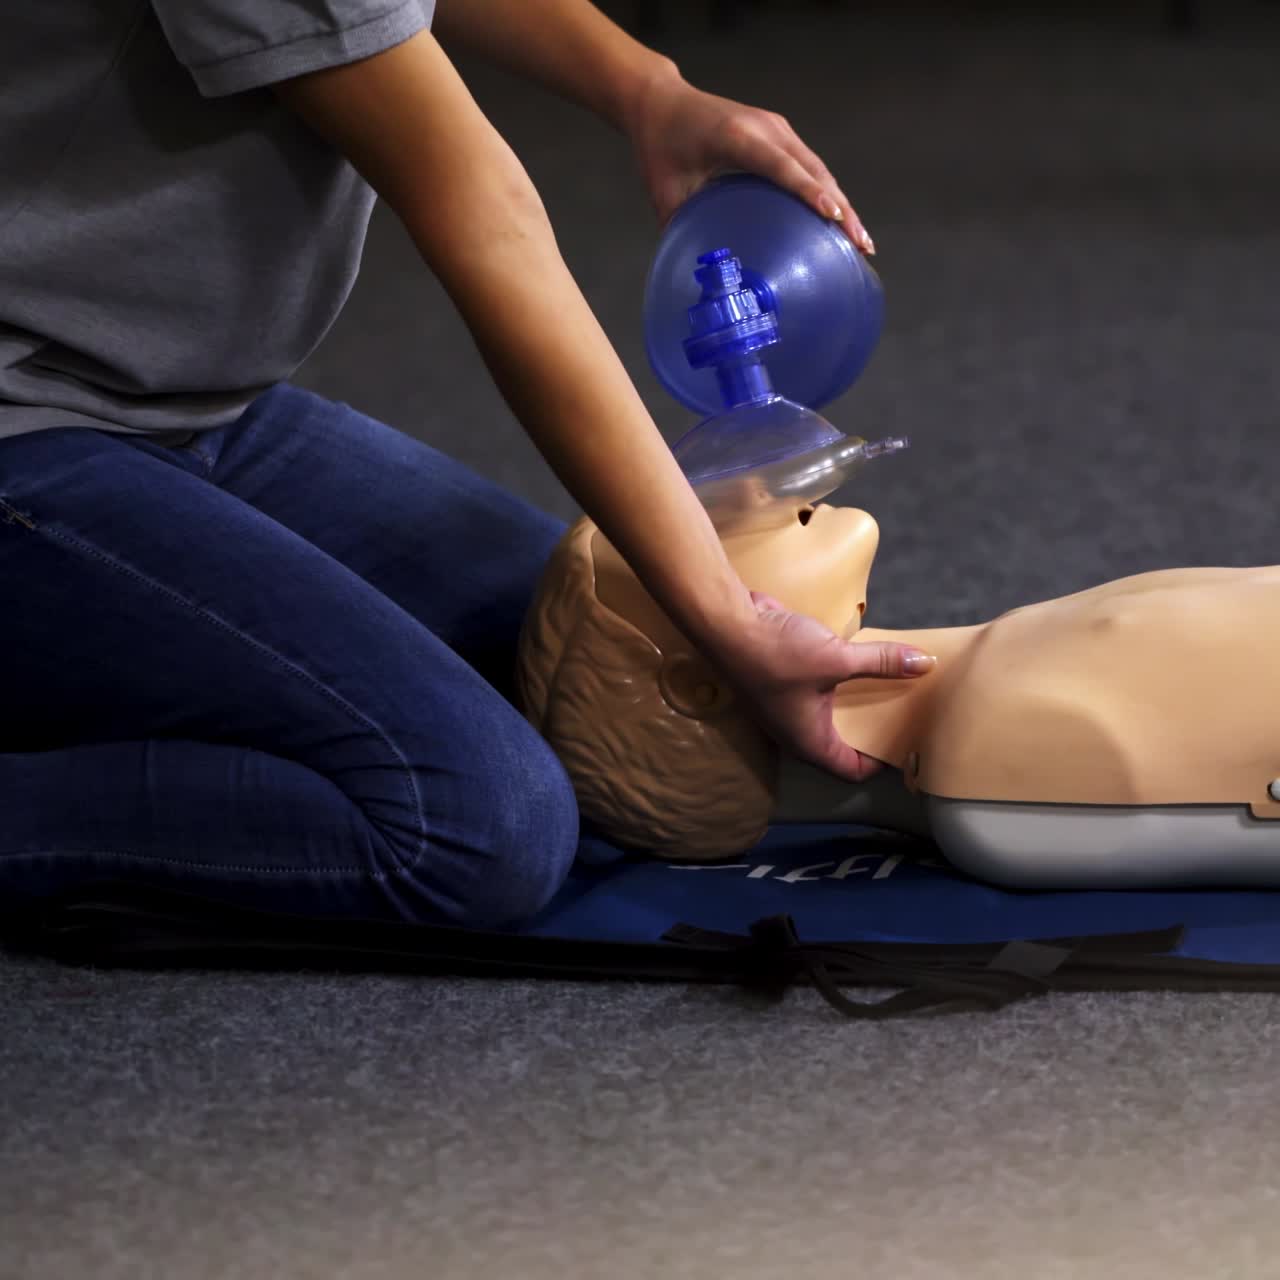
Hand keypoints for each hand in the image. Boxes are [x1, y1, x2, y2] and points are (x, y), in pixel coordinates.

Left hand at [623, 65, 873, 253]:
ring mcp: (777, 129)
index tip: (833, 216)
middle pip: (813, 170)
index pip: (780, 166)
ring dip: (842, 204)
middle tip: (860, 246)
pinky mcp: (780, 134)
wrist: (662, 103)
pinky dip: (828, 194)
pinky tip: (839, 223)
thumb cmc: (660, 148)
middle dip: (841, 208)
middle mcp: (765, 128)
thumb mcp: (664, 191)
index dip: (808, 191)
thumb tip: (698, 277)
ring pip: (819, 169)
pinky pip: (810, 167)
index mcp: (736, 136)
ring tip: (860, 243)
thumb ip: (682, 229)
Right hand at [712, 592, 932, 782]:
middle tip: (909, 714)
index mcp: (810, 742)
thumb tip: (925, 663)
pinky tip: (864, 663)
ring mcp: (789, 707)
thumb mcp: (837, 659)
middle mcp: (797, 732)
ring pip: (832, 715)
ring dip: (859, 703)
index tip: (909, 746)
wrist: (729, 624)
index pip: (853, 770)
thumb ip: (881, 662)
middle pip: (844, 742)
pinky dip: (842, 683)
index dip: (882, 763)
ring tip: (895, 688)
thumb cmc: (779, 655)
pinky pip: (821, 690)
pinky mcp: (785, 682)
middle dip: (875, 729)